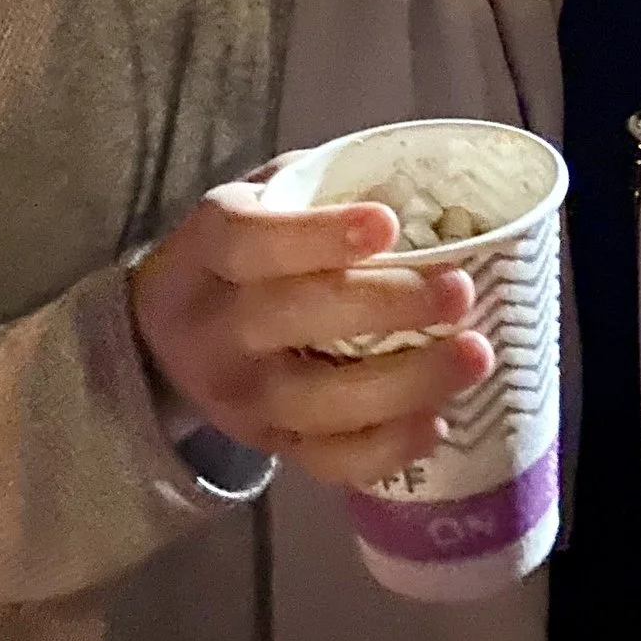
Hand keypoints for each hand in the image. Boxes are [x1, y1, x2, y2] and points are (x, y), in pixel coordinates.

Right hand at [130, 180, 493, 487]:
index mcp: (210, 249)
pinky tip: (437, 421)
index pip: (252, 242)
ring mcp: (240, 397)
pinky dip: (387, 449)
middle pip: (293, 320)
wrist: (165, 339)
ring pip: (318, 403)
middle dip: (384, 307)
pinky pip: (327, 460)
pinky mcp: (268, 444)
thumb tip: (422, 180)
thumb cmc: (242, 251)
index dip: (318, 236)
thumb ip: (324, 185)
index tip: (387, 224)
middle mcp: (216, 329)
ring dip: (404, 385)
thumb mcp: (262, 197)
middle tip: (458, 290)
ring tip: (475, 356)